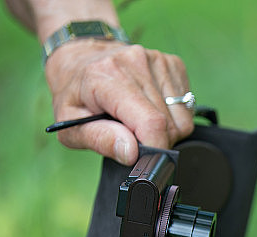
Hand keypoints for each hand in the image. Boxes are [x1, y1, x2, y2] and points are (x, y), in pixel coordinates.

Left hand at [45, 40, 194, 164]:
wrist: (80, 58)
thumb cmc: (75, 93)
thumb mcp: (70, 124)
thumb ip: (100, 139)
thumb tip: (131, 153)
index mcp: (106, 76)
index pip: (150, 122)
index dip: (154, 149)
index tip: (144, 158)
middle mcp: (135, 62)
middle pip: (168, 125)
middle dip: (155, 141)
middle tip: (132, 137)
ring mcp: (157, 60)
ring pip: (182, 119)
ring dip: (166, 130)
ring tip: (139, 122)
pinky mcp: (171, 63)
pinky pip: (186, 106)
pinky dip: (173, 116)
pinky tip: (151, 108)